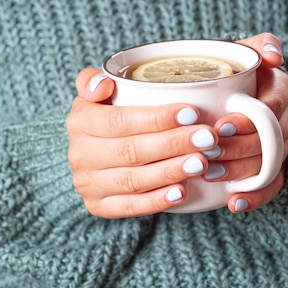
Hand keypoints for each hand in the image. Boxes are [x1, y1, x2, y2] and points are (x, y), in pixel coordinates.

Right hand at [67, 69, 217, 217]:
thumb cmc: (107, 113)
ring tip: (201, 162)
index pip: (121, 121)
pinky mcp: (99, 206)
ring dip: (170, 171)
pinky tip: (182, 192)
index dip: (157, 118)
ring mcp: (88, 184)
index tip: (192, 113)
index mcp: (80, 122)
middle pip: (131, 151)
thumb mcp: (96, 91)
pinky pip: (130, 207)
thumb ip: (92, 80)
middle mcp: (80, 155)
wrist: (94, 151)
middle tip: (207, 138)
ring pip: (133, 180)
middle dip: (173, 144)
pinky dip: (157, 201)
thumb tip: (103, 84)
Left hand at [210, 33, 287, 213]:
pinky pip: (273, 186)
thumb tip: (274, 56)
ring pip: (269, 165)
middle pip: (268, 140)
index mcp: (281, 91)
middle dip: (237, 149)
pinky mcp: (276, 167)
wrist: (234, 92)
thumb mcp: (246, 50)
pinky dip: (255, 197)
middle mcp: (286, 119)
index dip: (247, 120)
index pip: (270, 109)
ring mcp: (282, 145)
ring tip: (211, 174)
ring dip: (241, 173)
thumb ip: (261, 44)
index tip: (219, 126)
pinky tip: (233, 203)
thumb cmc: (235, 70)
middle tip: (207, 153)